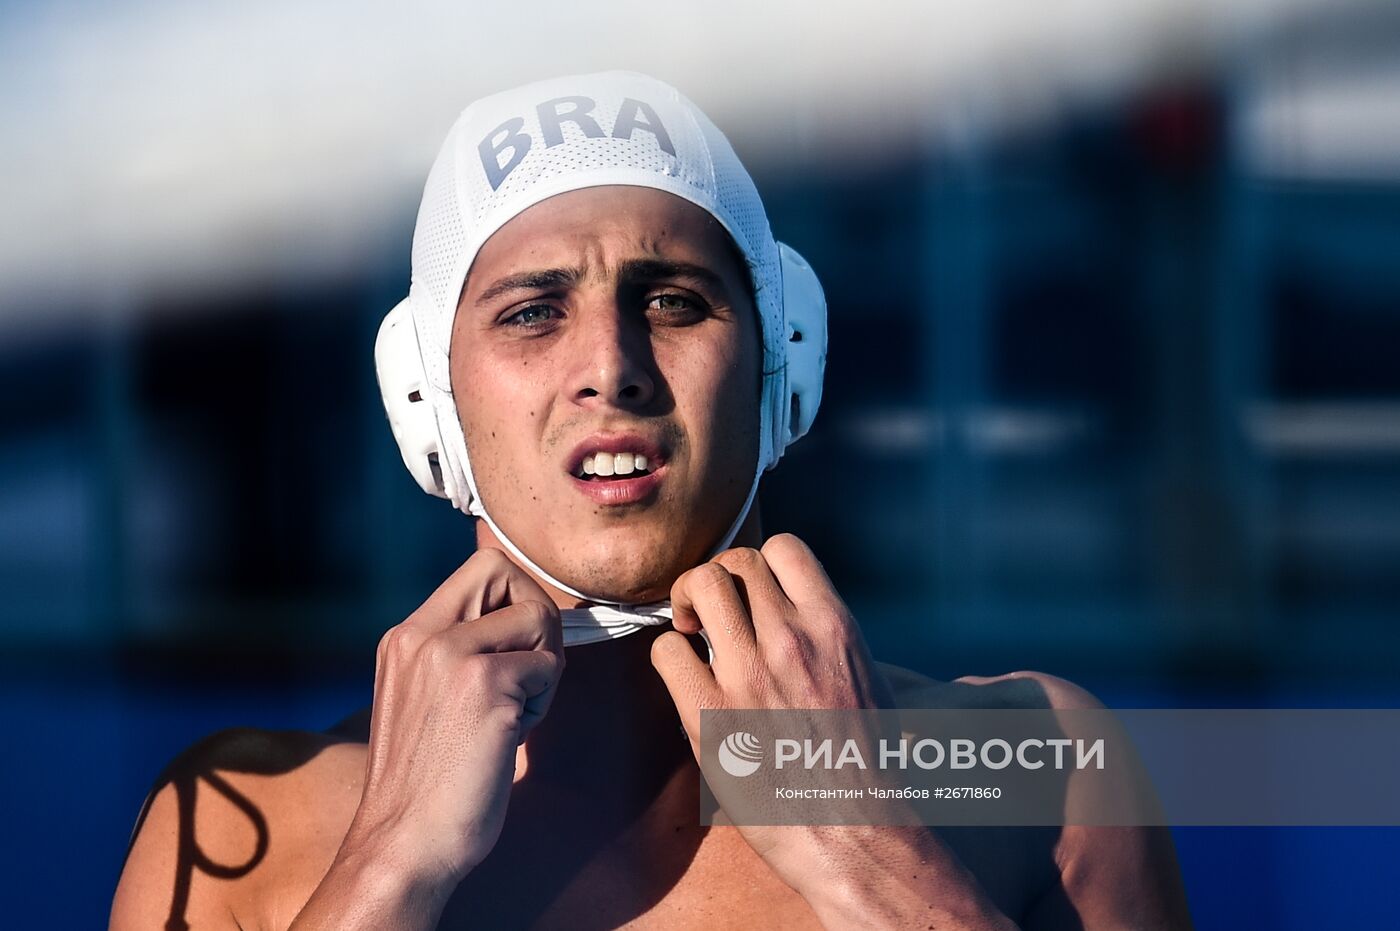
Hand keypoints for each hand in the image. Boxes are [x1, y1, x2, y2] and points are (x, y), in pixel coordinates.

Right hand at [343, 548, 564, 894]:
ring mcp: (450, 657)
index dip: (515, 600)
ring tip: (514, 713)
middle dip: (536, 617)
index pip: (480, 570)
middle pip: (506, 571)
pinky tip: (510, 737)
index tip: (514, 652)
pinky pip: (548, 667)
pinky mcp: (483, 685)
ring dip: (543, 667)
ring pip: (538, 618)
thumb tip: (529, 621)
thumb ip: (460, 654)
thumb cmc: (427, 784)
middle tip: (527, 675)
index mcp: (404, 637)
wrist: (403, 844)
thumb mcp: (425, 698)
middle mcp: (420, 636)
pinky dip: (542, 703)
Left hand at [650, 534, 1011, 929]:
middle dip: (717, 579)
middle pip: (734, 561)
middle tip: (710, 614)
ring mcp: (748, 674)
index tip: (752, 592)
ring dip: (687, 601)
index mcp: (834, 626)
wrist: (855, 831)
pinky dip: (669, 655)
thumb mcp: (870, 680)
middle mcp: (791, 638)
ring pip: (698, 586)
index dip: (759, 563)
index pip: (784, 548)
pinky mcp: (709, 715)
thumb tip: (803, 616)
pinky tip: (684, 677)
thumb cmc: (867, 765)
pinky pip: (666, 650)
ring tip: (691, 631)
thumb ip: (831, 639)